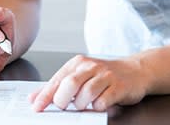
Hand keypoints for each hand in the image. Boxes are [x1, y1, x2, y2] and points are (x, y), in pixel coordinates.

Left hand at [29, 55, 146, 111]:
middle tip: (64, 107)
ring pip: (86, 93)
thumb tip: (34, 98)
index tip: (36, 107)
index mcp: (77, 63)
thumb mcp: (79, 75)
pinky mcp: (119, 86)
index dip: (45, 95)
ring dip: (81, 104)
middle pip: (70, 84)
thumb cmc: (103, 75)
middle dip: (63, 100)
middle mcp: (90, 66)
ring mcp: (105, 75)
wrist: (135, 70)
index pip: (57, 80)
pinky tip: (98, 104)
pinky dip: (97, 107)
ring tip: (84, 104)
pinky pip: (103, 101)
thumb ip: (57, 86)